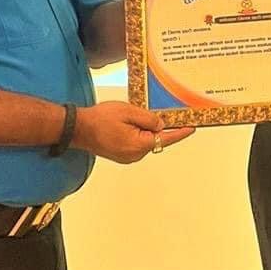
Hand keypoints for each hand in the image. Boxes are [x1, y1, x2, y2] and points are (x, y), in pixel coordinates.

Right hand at [74, 102, 193, 163]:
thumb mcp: (128, 112)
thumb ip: (148, 119)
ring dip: (143, 130)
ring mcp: (128, 157)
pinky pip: (135, 144)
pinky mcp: (121, 156)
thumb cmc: (100, 119)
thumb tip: (161, 125)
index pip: (166, 138)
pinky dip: (135, 134)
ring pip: (144, 141)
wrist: (78, 129)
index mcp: (139, 145)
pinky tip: (125, 124)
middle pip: (155, 139)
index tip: (192, 128)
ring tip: (128, 117)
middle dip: (155, 126)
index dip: (180, 132)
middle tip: (147, 113)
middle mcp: (135, 155)